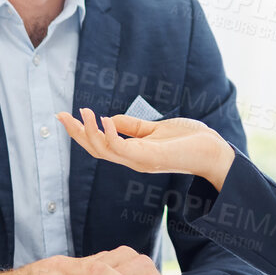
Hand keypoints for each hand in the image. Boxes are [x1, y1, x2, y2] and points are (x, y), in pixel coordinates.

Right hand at [56, 109, 236, 191]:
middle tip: (61, 116)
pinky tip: (104, 120)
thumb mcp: (155, 129)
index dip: (81, 133)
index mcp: (132, 154)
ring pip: (104, 152)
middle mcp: (132, 161)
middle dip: (77, 134)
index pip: (100, 146)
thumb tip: (109, 119)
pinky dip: (110, 135)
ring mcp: (140, 161)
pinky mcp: (150, 158)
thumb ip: (133, 126)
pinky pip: (122, 150)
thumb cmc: (189, 140)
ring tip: (83, 113)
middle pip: (96, 151)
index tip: (64, 117)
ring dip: (90, 133)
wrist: (214, 151)